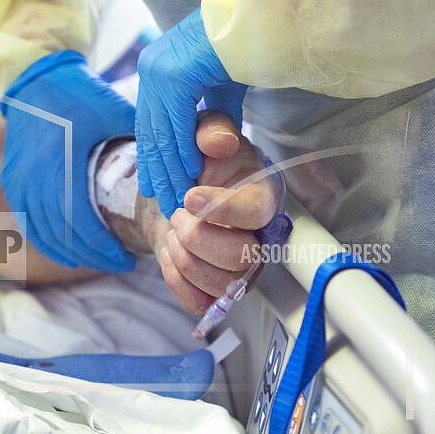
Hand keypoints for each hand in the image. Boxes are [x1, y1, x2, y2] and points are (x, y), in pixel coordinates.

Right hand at [0, 50, 134, 271]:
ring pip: (45, 234)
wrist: (33, 76)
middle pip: (63, 236)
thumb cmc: (77, 92)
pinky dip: (49, 242)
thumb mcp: (113, 111)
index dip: (104, 248)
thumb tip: (177, 162)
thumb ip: (142, 139)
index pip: (81, 224)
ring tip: (100, 259)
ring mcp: (18, 183)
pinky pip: (29, 224)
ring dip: (73, 253)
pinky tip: (69, 253)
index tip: (128, 260)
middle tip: (121, 263)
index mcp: (60, 167)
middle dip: (94, 255)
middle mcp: (34, 181)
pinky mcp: (12, 182)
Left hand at [136, 8, 246, 217]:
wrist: (259, 16)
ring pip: (162, 132)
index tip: (155, 185)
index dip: (153, 158)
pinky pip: (177, 124)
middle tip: (165, 202)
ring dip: (171, 169)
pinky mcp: (175, 75)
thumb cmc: (246, 44)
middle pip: (151, 131)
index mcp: (156, 68)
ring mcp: (159, 70)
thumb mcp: (222, 86)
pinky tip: (191, 173)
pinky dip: (184, 150)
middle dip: (159, 170)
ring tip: (178, 197)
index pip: (150, 122)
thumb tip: (212, 143)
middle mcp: (151, 68)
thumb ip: (213, 114)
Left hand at [154, 111, 280, 313]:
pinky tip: (170, 254)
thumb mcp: (207, 134)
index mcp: (264, 198)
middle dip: (197, 237)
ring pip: (220, 283)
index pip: (257, 214)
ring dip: (185, 258)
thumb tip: (217, 142)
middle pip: (239, 258)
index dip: (223, 209)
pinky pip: (201, 301)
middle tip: (178, 214)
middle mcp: (259, 239)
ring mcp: (240, 269)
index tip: (190, 196)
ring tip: (174, 232)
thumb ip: (213, 131)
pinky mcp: (218, 289)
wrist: (181, 190)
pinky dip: (176, 279)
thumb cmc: (204, 163)